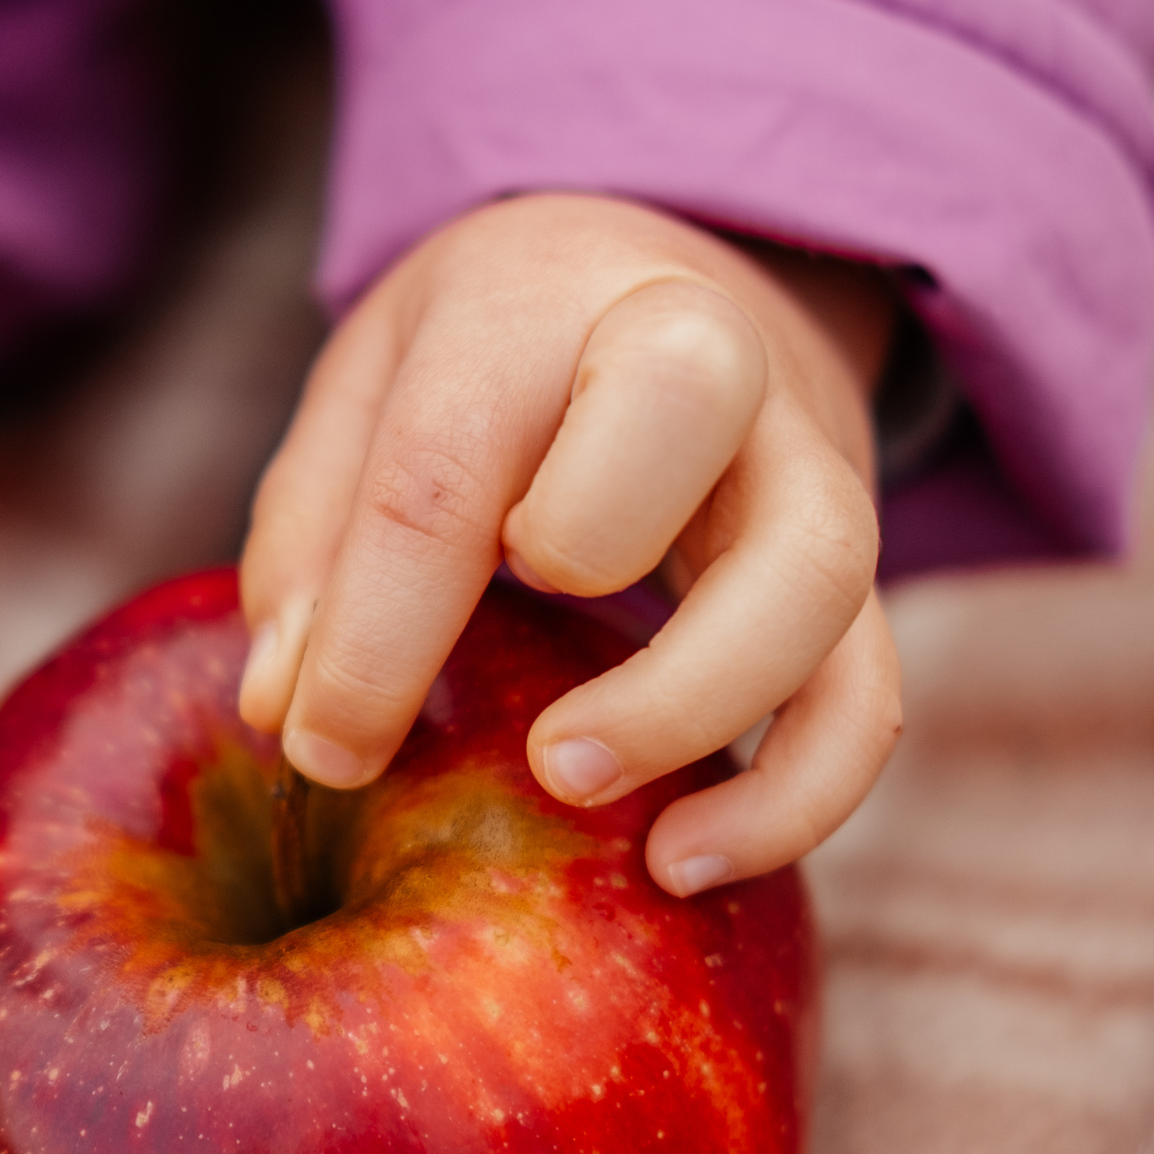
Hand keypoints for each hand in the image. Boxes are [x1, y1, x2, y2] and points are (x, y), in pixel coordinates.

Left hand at [238, 193, 901, 893]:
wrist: (668, 292)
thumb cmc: (488, 361)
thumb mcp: (373, 388)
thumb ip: (313, 533)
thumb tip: (284, 706)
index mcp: (534, 295)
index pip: (452, 452)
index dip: (378, 626)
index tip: (320, 748)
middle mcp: (696, 343)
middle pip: (688, 396)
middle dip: (591, 544)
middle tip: (490, 657)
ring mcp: (802, 454)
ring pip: (817, 564)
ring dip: (696, 702)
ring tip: (576, 795)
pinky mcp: (855, 565)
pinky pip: (870, 686)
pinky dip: (799, 794)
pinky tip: (683, 862)